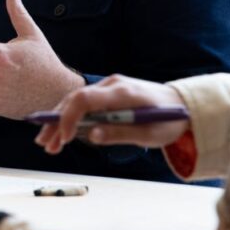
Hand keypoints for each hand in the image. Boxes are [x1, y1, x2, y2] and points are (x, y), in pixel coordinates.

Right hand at [35, 74, 189, 154]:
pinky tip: (60, 133)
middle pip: (74, 99)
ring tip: (48, 143)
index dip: (69, 117)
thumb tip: (91, 136)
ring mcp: (108, 87)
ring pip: (74, 101)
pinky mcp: (107, 93)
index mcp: (122, 93)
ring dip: (59, 121)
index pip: (85, 99)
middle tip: (45, 144)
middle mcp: (112, 85)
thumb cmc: (168, 121)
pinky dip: (70, 118)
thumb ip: (119, 133)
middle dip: (57, 122)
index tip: (64, 138)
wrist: (184, 105)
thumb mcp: (149, 133)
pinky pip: (83, 103)